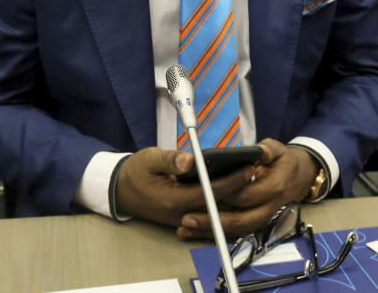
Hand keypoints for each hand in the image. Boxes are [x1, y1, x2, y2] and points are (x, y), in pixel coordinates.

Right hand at [115, 147, 251, 228]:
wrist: (119, 191)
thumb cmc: (135, 173)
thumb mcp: (149, 159)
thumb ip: (170, 160)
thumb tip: (189, 160)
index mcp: (175, 199)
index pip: (212, 191)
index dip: (233, 181)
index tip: (249, 168)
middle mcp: (182, 213)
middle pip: (220, 206)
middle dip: (240, 191)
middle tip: (258, 173)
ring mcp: (184, 218)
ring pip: (217, 213)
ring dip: (235, 199)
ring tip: (252, 180)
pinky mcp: (184, 218)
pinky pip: (210, 216)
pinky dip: (225, 206)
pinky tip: (237, 192)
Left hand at [178, 139, 317, 239]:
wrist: (297, 179)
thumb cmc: (283, 162)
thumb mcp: (279, 150)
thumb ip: (270, 149)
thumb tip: (261, 151)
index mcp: (273, 189)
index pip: (246, 195)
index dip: (224, 194)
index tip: (204, 192)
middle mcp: (268, 209)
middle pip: (239, 220)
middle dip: (212, 220)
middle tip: (187, 216)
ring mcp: (261, 220)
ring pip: (235, 231)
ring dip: (210, 231)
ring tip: (185, 227)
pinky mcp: (255, 225)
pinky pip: (234, 233)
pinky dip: (214, 234)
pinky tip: (194, 232)